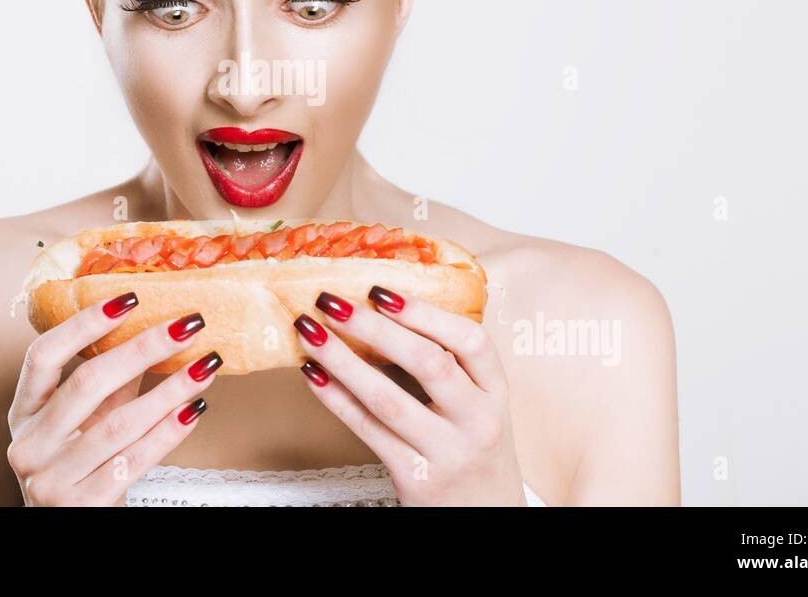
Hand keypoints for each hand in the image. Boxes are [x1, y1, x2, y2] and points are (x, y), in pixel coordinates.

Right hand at [6, 292, 217, 505]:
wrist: (66, 527)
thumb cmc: (79, 467)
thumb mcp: (84, 422)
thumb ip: (111, 382)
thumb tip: (155, 329)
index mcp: (22, 413)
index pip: (43, 356)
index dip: (83, 324)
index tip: (129, 298)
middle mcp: (28, 445)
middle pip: (86, 384)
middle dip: (142, 349)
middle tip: (186, 326)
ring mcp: (50, 480)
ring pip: (118, 425)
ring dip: (169, 391)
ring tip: (204, 367)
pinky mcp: (80, 506)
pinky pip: (134, 462)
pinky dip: (168, 432)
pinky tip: (194, 410)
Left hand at [295, 287, 526, 505]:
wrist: (486, 516)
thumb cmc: (473, 449)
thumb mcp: (480, 405)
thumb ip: (451, 364)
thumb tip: (385, 308)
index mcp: (497, 393)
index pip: (472, 341)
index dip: (424, 313)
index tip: (381, 290)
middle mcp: (479, 421)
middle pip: (428, 363)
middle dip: (373, 327)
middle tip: (332, 301)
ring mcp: (449, 453)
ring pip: (388, 398)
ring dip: (342, 359)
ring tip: (310, 331)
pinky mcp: (417, 480)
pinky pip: (368, 430)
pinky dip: (336, 399)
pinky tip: (313, 375)